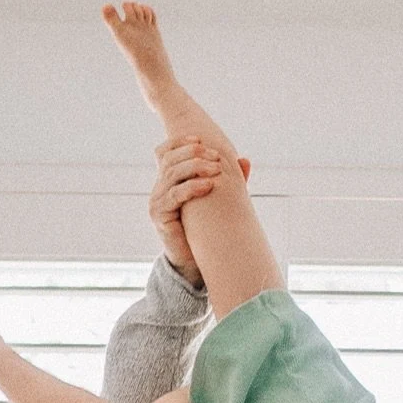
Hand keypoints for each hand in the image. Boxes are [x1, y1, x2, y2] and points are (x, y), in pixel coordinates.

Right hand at [149, 136, 250, 287]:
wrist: (193, 263)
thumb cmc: (205, 230)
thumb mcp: (216, 201)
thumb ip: (228, 180)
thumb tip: (246, 160)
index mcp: (168, 180)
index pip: (165, 151)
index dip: (180, 142)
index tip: (201, 140)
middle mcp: (159, 187)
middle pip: (170, 159)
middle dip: (193, 154)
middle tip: (215, 157)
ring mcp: (157, 200)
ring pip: (172, 174)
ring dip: (195, 167)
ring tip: (216, 170)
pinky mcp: (159, 215)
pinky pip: (174, 196)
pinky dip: (192, 188)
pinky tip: (208, 186)